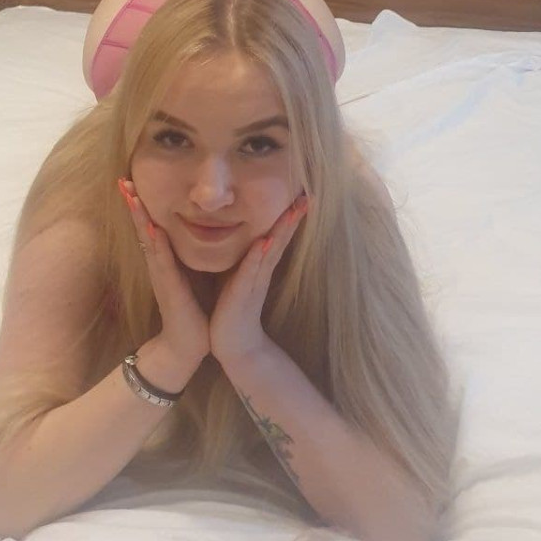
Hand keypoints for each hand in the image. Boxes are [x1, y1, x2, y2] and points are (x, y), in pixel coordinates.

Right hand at [118, 179, 210, 367]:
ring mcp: (161, 275)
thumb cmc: (191, 308)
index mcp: (164, 260)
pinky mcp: (169, 287)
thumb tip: (192, 232)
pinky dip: (156, 244)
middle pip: (143, 227)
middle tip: (123, 180)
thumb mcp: (189, 275)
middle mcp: (158, 264)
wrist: (187, 344)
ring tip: (131, 195)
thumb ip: (184, 257)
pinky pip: (162, 261)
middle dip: (133, 204)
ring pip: (148, 239)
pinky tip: (152, 228)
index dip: (142, 205)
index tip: (132, 181)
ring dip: (139, 217)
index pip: (150, 225)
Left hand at [209, 193, 310, 369]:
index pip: (277, 235)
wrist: (233, 346)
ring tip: (293, 211)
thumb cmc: (233, 308)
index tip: (301, 194)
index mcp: (260, 265)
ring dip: (282, 231)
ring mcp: (254, 282)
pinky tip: (263, 243)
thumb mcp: (238, 277)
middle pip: (280, 239)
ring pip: (271, 251)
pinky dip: (257, 257)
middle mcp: (262, 271)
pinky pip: (251, 272)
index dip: (288, 216)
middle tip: (307, 196)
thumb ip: (245, 258)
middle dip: (293, 217)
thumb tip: (246, 235)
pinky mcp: (242, 295)